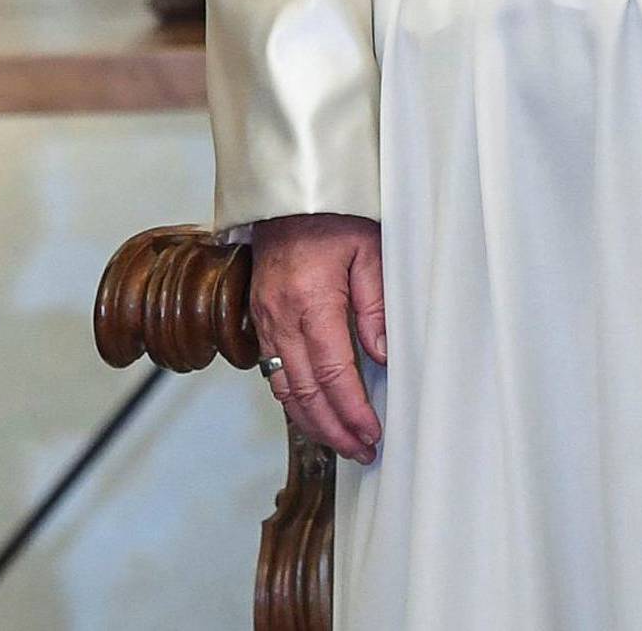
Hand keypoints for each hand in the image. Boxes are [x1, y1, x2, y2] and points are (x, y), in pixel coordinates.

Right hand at [250, 212, 386, 464]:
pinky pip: (271, 369)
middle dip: (334, 429)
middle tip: (362, 451)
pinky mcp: (260, 315)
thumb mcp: (370, 250)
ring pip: (283, 388)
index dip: (353, 412)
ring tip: (341, 441)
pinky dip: (292, 398)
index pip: (332, 375)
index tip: (372, 434)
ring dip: (312, 421)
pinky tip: (312, 408)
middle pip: (304, 392)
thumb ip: (376, 305)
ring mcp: (266, 317)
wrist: (289, 190)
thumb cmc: (334, 213)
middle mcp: (282, 316)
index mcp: (312, 301)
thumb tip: (381, 356)